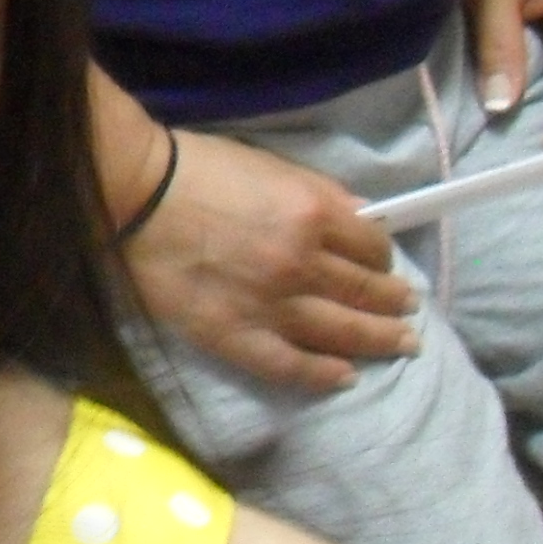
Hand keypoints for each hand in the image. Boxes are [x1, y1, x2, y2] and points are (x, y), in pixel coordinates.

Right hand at [123, 132, 418, 391]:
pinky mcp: (236, 335)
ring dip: (378, 339)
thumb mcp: (273, 167)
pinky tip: (345, 376)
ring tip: (400, 345)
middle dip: (395, 303)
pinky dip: (324, 374)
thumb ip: (320, 196)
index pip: (372, 246)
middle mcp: (302, 264)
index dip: (385, 258)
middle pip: (366, 292)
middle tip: (409, 311)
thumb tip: (360, 222)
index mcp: (314, 215)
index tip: (386, 266)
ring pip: (342, 332)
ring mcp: (271, 305)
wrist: (132, 197)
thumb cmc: (199, 170)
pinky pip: (292, 365)